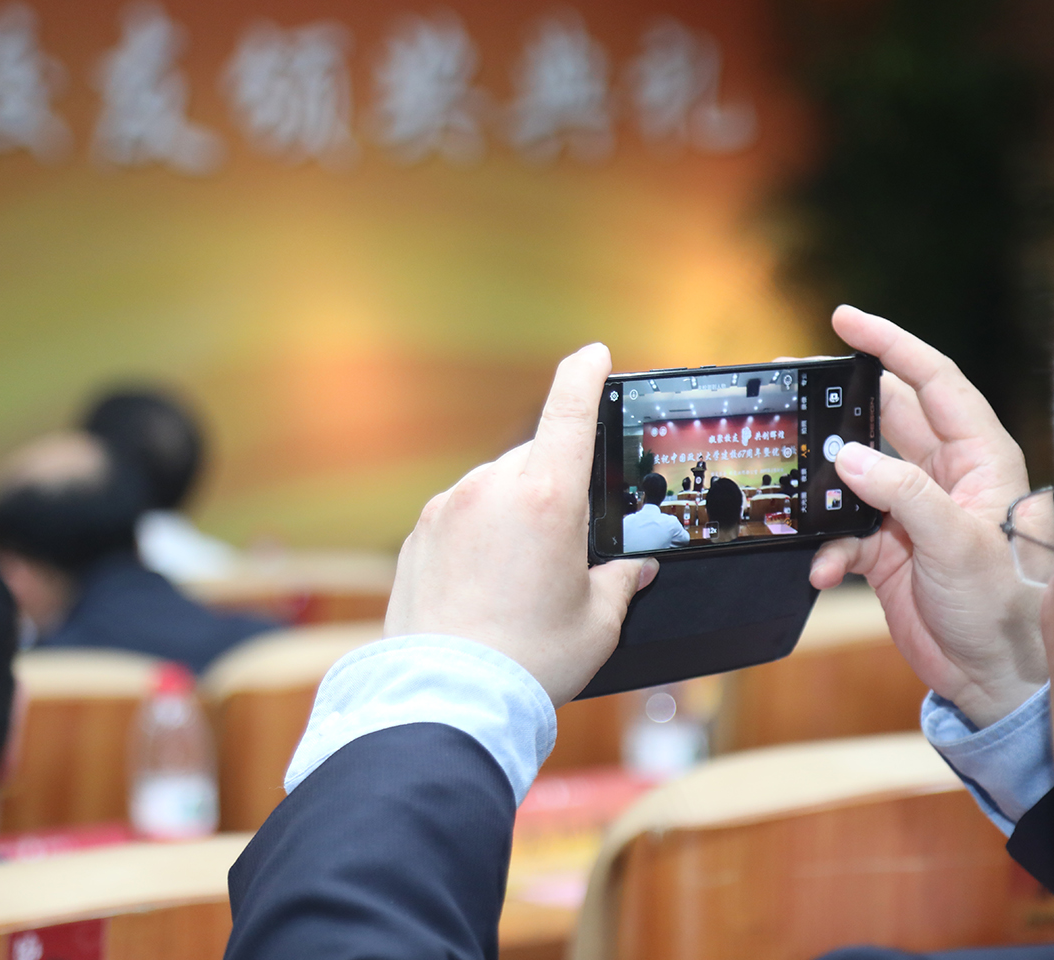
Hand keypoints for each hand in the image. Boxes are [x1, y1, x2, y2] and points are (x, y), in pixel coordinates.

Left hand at [383, 344, 659, 705]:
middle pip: (533, 459)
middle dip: (555, 486)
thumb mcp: (596, 624)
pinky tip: (488, 587)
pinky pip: (461, 517)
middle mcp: (491, 489)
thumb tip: (633, 571)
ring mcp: (448, 509)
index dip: (585, 374)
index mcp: (546, 498)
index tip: (594, 355)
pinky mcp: (420, 536)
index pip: (568, 410)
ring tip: (523, 581)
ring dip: (514, 514)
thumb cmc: (528, 662)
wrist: (447, 698)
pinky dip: (479, 536)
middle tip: (569, 544)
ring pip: (494, 489)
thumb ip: (618, 584)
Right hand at [812, 306, 1046, 726]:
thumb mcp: (958, 544)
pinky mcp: (887, 549)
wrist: (994, 678)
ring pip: (854, 473)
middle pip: (885, 416)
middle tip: (795, 382)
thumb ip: (905, 495)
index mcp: (978, 456)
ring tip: (790, 478)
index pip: (932, 380)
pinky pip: (841, 533)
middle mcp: (944, 475)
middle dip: (840, 402)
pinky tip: (822, 569)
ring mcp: (911, 511)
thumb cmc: (1003, 607)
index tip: (845, 320)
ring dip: (823, 484)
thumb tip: (851, 457)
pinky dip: (824, 548)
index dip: (891, 344)